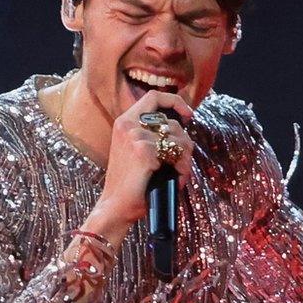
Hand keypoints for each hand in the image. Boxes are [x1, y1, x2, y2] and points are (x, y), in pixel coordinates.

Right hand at [94, 90, 194, 233]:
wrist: (115, 206)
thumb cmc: (131, 182)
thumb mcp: (137, 151)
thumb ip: (153, 135)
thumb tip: (182, 128)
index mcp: (125, 122)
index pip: (154, 97)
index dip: (175, 102)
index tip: (187, 115)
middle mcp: (128, 124)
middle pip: (172, 122)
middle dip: (185, 142)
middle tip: (183, 161)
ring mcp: (135, 136)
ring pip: (178, 140)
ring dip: (184, 159)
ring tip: (179, 173)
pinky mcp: (143, 151)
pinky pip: (176, 155)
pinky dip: (181, 170)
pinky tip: (176, 179)